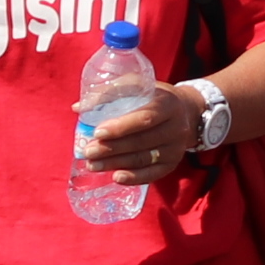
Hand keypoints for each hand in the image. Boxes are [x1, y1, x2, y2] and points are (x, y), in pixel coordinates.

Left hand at [73, 86, 207, 186]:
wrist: (186, 112)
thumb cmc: (153, 97)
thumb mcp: (138, 86)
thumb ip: (109, 93)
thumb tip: (78, 107)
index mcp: (168, 104)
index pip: (145, 118)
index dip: (121, 127)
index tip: (97, 132)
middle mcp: (176, 127)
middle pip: (141, 141)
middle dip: (112, 148)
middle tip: (88, 152)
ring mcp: (176, 148)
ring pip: (144, 159)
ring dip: (116, 164)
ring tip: (93, 165)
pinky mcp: (173, 163)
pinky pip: (153, 174)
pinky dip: (134, 178)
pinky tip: (116, 177)